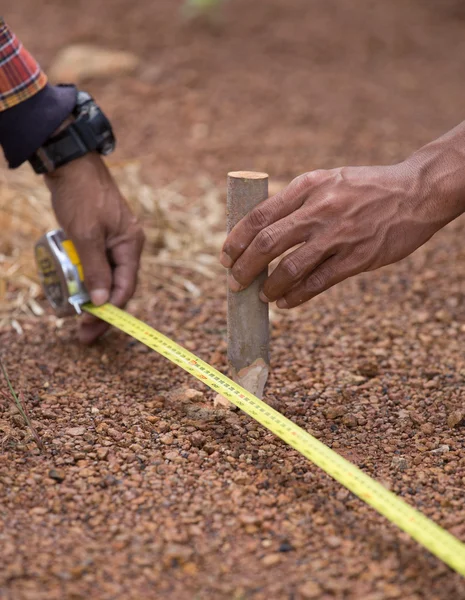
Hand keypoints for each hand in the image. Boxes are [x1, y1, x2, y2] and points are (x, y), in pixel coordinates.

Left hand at [45, 153, 144, 342]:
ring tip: (74, 315)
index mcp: (130, 245)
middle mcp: (126, 246)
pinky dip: (85, 279)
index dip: (110, 309)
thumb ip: (94, 268)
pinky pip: (95, 265)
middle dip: (101, 311)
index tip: (90, 325)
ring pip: (104, 278)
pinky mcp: (99, 238)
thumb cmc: (81, 195)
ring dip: (90, 296)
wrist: (71, 164)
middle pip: (117, 286)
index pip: (125, 286)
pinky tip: (73, 290)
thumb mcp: (85, 234)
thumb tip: (100, 302)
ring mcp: (113, 242)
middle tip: (84, 333)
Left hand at [220, 160, 457, 307]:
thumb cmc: (366, 189)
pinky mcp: (357, 258)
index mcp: (308, 186)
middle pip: (267, 243)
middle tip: (234, 282)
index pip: (259, 216)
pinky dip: (296, 297)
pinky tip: (285, 303)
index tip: (225, 256)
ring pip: (290, 268)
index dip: (235, 240)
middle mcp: (320, 210)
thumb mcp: (327, 181)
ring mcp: (339, 235)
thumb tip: (260, 230)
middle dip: (244, 267)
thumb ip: (296, 202)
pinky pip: (318, 283)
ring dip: (269, 286)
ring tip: (261, 296)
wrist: (415, 193)